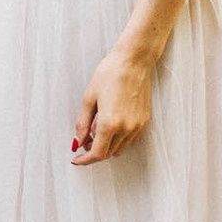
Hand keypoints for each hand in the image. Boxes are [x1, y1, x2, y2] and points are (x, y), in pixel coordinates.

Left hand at [71, 45, 152, 164]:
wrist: (133, 61)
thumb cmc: (110, 74)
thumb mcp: (89, 98)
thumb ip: (82, 124)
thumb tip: (77, 142)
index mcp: (110, 123)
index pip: (97, 154)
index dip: (85, 160)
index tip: (76, 159)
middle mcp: (126, 128)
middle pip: (108, 154)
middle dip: (94, 151)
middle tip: (85, 138)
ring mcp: (137, 126)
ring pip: (119, 149)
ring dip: (107, 146)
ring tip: (98, 127)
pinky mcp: (144, 121)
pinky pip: (130, 140)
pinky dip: (119, 140)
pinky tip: (112, 124)